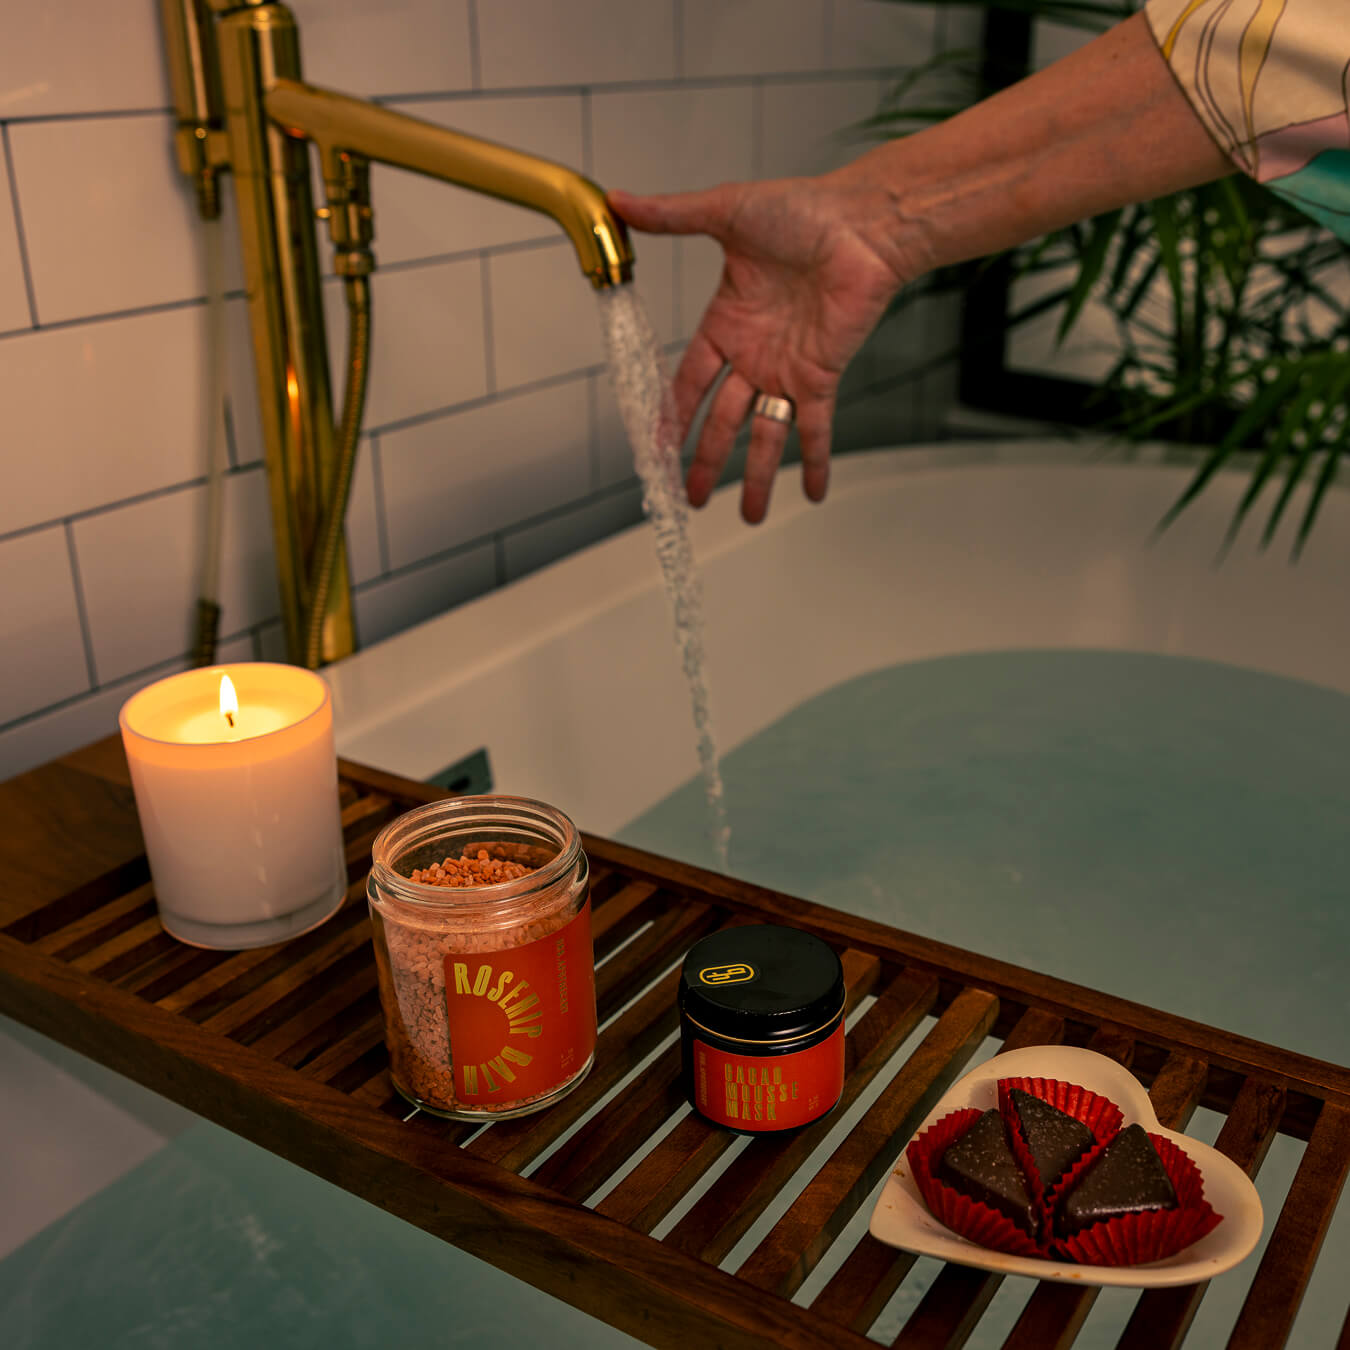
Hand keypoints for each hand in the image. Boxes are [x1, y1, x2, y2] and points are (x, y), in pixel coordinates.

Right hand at [609, 173, 912, 522]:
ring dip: (755, 477)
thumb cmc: (801, 210)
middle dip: (706, 462)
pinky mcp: (821, 377)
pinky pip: (816, 429)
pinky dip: (816, 462)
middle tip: (690, 498)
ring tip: (746, 516)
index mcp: (726, 324)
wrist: (861, 223)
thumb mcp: (724, 212)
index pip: (689, 382)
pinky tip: (813, 494)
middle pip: (723, 422)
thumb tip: (617, 199)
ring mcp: (788, 370)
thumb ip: (671, 215)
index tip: (657, 449)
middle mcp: (754, 355)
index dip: (672, 416)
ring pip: (765, 436)